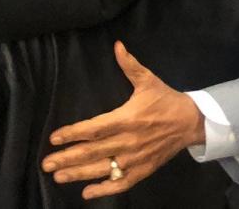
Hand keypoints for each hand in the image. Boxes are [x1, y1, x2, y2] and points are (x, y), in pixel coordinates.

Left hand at [42, 42, 204, 199]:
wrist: (191, 123)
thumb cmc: (165, 100)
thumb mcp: (148, 80)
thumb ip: (130, 65)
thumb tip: (117, 45)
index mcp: (128, 119)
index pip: (95, 129)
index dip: (74, 134)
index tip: (54, 138)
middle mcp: (129, 142)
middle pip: (94, 152)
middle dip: (68, 158)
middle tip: (46, 164)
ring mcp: (136, 159)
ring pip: (103, 169)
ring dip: (79, 174)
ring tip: (58, 176)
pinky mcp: (143, 170)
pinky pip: (122, 183)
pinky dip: (104, 190)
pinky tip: (87, 193)